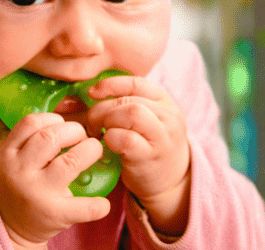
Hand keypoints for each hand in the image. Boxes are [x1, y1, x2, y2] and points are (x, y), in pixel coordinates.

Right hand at [0, 113, 110, 247]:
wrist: (5, 226)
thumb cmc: (14, 185)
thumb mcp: (9, 159)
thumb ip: (28, 140)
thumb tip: (67, 120)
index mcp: (8, 154)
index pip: (31, 123)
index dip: (53, 119)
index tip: (63, 125)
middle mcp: (20, 171)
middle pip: (51, 137)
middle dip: (75, 131)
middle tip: (83, 137)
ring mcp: (37, 193)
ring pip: (70, 162)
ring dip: (90, 151)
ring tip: (93, 152)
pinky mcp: (53, 214)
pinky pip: (83, 207)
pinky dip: (97, 204)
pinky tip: (102, 203)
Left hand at [85, 76, 190, 235]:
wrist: (173, 181)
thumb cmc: (152, 146)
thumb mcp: (150, 120)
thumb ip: (129, 105)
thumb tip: (91, 93)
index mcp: (165, 101)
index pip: (136, 82)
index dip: (110, 85)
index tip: (92, 93)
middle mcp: (167, 116)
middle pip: (128, 99)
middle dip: (102, 108)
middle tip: (92, 123)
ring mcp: (162, 136)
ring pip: (132, 113)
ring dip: (107, 121)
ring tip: (100, 133)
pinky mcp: (151, 156)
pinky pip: (126, 139)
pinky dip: (111, 139)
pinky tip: (108, 145)